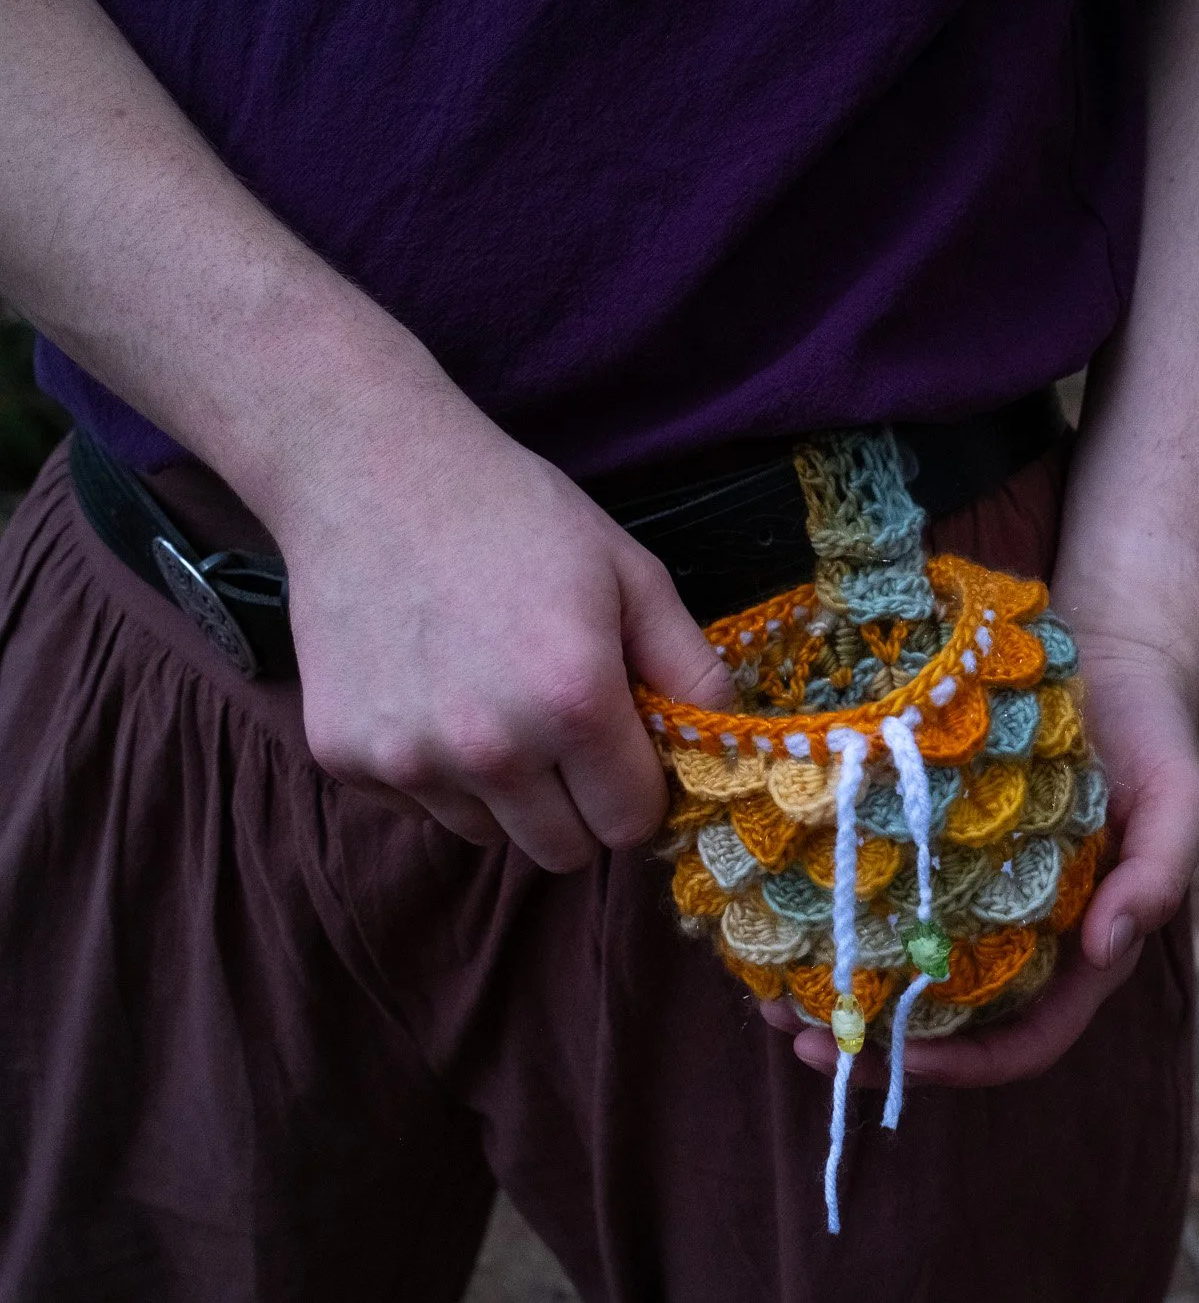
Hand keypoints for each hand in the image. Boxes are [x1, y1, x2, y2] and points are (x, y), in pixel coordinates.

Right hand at [280, 418, 733, 871]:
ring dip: (508, 794)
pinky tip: (434, 692)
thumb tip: (732, 744)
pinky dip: (438, 773)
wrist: (370, 470)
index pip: (630, 824)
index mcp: (573, 702)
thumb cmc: (515, 514)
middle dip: (581, 806)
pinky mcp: (345, 757)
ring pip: (490, 835)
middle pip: (563, 850)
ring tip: (495, 701)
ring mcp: (409, 759)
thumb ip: (690, 668)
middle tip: (568, 734)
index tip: (630, 751)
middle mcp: (490, 748)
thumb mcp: (631, 574)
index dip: (640, 791)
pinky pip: (421, 806)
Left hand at [764, 629, 1198, 1083]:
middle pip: (942, 1025)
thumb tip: (1106, 949)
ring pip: (895, 971)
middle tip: (797, 1039)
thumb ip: (1158, 876)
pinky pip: (878, 898)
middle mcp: (1018, 940)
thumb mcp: (1180, 801)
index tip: (899, 1060)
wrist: (1115, 663)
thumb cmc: (1154, 738)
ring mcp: (969, 898)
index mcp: (1079, 953)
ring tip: (765, 996)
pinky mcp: (930, 848)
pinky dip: (830, 916)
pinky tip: (778, 910)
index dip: (962, 1066)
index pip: (1023, 1041)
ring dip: (832, 993)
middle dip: (870, 1046)